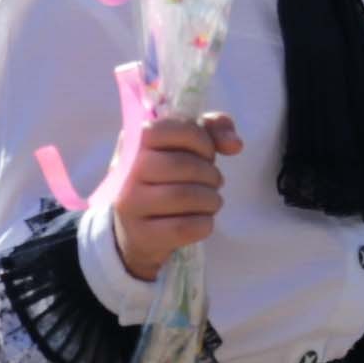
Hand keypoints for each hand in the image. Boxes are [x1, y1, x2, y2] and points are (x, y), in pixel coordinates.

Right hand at [105, 108, 237, 282]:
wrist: (138, 227)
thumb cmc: (167, 178)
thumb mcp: (184, 146)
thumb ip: (212, 130)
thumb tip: (234, 144)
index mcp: (136, 141)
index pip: (167, 128)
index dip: (199, 139)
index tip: (207, 153)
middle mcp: (129, 171)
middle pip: (182, 165)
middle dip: (210, 174)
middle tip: (214, 182)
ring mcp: (131, 204)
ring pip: (184, 196)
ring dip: (211, 199)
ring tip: (211, 201)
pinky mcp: (142, 234)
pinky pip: (184, 227)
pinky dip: (204, 223)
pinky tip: (203, 220)